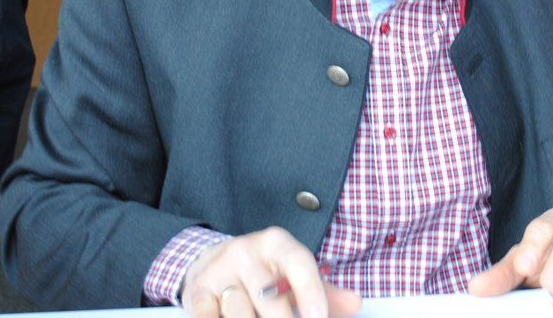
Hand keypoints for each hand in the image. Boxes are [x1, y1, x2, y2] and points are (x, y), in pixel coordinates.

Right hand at [181, 227, 359, 317]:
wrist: (215, 260)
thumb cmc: (264, 271)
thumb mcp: (293, 274)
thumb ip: (324, 291)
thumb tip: (355, 303)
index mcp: (277, 243)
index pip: (299, 265)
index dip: (312, 294)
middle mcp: (246, 251)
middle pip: (269, 297)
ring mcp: (220, 270)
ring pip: (240, 312)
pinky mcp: (197, 290)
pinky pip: (211, 317)